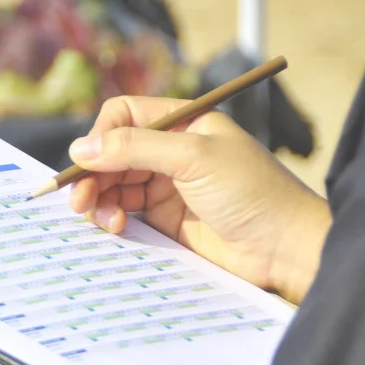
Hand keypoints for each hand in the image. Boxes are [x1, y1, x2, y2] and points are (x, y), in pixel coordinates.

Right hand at [69, 96, 330, 304]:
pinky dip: (111, 219)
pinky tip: (118, 228)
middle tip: (81, 201)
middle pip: (110, 154)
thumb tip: (80, 148)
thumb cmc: (252, 192)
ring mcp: (165, 187)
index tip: (86, 162)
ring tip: (106, 220)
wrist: (284, 249)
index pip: (123, 116)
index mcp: (182, 123)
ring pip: (111, 185)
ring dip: (99, 200)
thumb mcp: (193, 158)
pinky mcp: (162, 220)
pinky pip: (123, 213)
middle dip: (92, 175)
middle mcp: (170, 152)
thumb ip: (135, 147)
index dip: (100, 136)